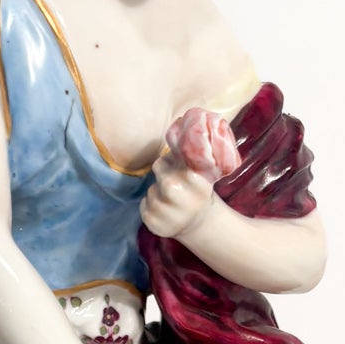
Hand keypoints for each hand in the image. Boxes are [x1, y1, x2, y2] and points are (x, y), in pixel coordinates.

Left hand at [140, 109, 240, 241]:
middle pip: (161, 170)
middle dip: (164, 171)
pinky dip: (150, 205)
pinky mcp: (155, 223)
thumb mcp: (200, 171)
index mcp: (200, 183)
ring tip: (172, 199)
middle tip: (175, 179)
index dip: (175, 158)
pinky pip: (144, 204)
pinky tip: (164, 209)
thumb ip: (189, 150)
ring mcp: (170, 214)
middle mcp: (186, 199)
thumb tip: (180, 119)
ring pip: (151, 189)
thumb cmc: (195, 188)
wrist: (199, 223)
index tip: (178, 162)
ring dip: (157, 191)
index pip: (180, 159)